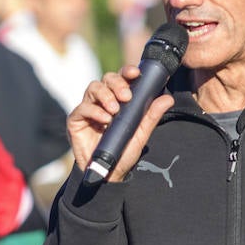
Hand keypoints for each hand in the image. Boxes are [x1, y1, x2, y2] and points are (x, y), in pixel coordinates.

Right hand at [68, 66, 174, 181]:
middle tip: (126, 96)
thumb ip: (151, 116)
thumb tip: (168, 98)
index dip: (127, 71)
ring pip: (93, 88)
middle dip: (117, 84)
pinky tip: (105, 120)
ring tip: (115, 111)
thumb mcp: (141, 133)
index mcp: (118, 99)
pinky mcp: (76, 120)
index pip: (121, 78)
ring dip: (106, 96)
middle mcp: (102, 101)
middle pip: (106, 78)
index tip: (136, 73)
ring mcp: (88, 109)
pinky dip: (94, 111)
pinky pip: (82, 108)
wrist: (108, 173)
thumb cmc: (123, 152)